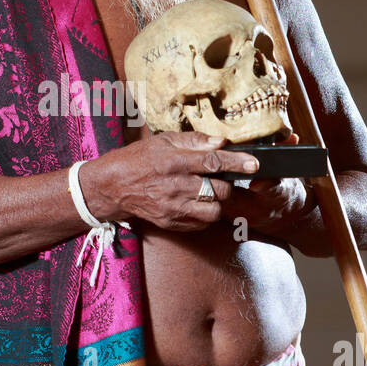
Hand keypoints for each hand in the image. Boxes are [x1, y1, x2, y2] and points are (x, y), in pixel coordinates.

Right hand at [81, 131, 258, 232]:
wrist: (112, 187)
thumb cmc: (137, 159)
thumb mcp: (163, 141)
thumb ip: (194, 141)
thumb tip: (221, 142)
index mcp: (174, 162)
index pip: (214, 162)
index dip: (238, 163)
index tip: (255, 163)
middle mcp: (175, 186)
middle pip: (219, 190)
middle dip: (227, 183)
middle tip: (222, 177)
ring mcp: (173, 208)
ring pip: (213, 211)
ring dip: (217, 202)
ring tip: (209, 192)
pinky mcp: (170, 223)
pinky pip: (200, 224)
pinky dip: (205, 214)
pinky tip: (197, 203)